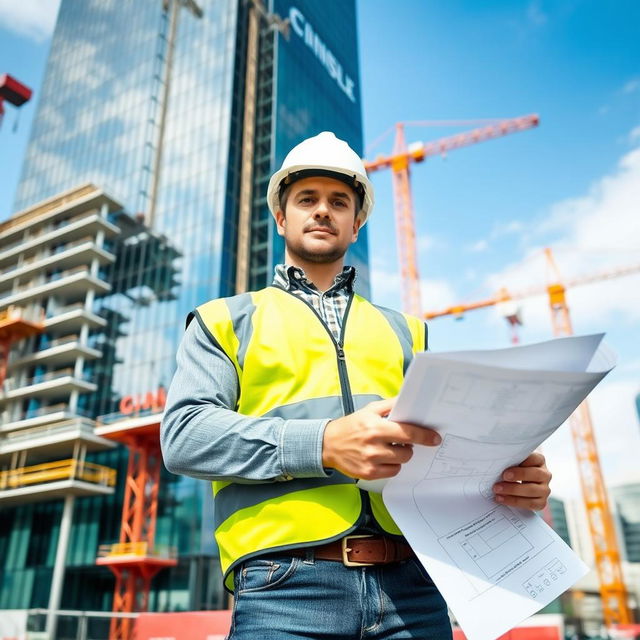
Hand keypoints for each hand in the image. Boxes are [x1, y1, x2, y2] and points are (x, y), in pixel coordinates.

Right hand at [322, 398, 440, 479]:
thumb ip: (390, 405)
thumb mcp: (369, 410)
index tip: (435, 438)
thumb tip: (408, 400)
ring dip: (399, 455)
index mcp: (375, 427)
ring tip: (388, 448)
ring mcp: (370, 461)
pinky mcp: (368, 474)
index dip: (424, 436)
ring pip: (401, 462)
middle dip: (408, 446)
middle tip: (399, 441)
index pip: (406, 432)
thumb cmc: (351, 426)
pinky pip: (392, 472)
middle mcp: (373, 445)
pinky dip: (392, 466)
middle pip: (407, 451)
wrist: (328, 444)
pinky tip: (382, 458)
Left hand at [493, 452, 551, 510]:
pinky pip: (530, 504)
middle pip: (536, 474)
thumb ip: (510, 460)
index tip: (508, 468)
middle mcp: (545, 475)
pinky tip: (501, 499)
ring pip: (532, 490)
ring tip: (497, 490)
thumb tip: (498, 460)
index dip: (523, 462)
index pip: (535, 459)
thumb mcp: (513, 462)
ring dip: (513, 491)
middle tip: (503, 477)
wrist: (518, 484)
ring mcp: (544, 489)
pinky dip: (514, 502)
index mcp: (539, 461)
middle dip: (518, 476)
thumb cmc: (513, 469)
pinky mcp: (541, 502)